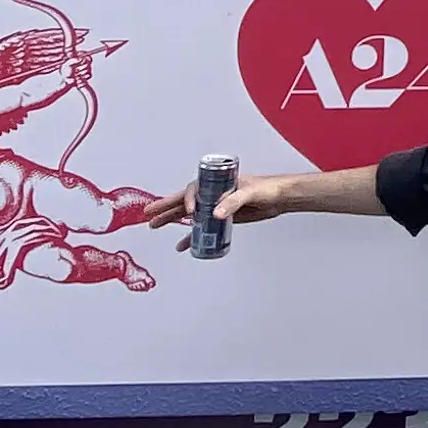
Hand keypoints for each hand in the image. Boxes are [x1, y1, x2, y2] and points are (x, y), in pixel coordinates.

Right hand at [140, 171, 300, 235]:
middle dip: (165, 206)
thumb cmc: (267, 188)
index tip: (189, 212)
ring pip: (188, 213)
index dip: (188, 200)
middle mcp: (212, 193)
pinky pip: (201, 228)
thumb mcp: (251, 192)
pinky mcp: (221, 218)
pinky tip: (182, 245)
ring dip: (171, 219)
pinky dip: (191, 236)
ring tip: (155, 226)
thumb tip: (215, 214)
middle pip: (183, 200)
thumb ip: (233, 202)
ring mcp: (215, 206)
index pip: (194, 190)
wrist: (280, 198)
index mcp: (217, 182)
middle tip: (148, 213)